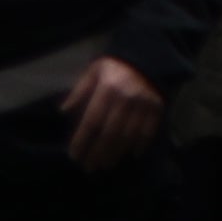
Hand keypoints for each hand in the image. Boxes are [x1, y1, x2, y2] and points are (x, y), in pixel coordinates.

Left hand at [63, 57, 162, 171]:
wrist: (149, 54)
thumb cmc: (116, 65)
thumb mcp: (94, 71)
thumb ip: (79, 91)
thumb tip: (63, 110)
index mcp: (108, 88)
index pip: (92, 121)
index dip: (82, 141)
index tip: (74, 155)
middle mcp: (126, 98)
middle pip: (110, 133)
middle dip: (98, 153)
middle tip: (90, 167)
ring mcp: (144, 103)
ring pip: (128, 134)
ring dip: (117, 152)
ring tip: (107, 164)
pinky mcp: (158, 105)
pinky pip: (149, 129)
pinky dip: (142, 143)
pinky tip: (133, 154)